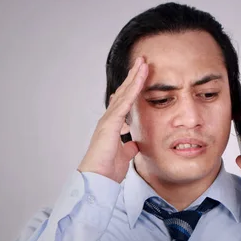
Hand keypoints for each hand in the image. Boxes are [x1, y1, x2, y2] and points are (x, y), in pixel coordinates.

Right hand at [78, 57, 147, 182]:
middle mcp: (109, 119)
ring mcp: (109, 119)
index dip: (132, 89)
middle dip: (133, 77)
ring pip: (124, 93)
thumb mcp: (123, 156)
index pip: (125, 103)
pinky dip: (133, 90)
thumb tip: (133, 144)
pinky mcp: (111, 123)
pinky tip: (140, 79)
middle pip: (124, 93)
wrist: (98, 178)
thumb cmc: (108, 170)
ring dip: (134, 78)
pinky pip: (125, 102)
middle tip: (142, 62)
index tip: (140, 77)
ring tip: (143, 63)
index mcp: (113, 126)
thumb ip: (128, 148)